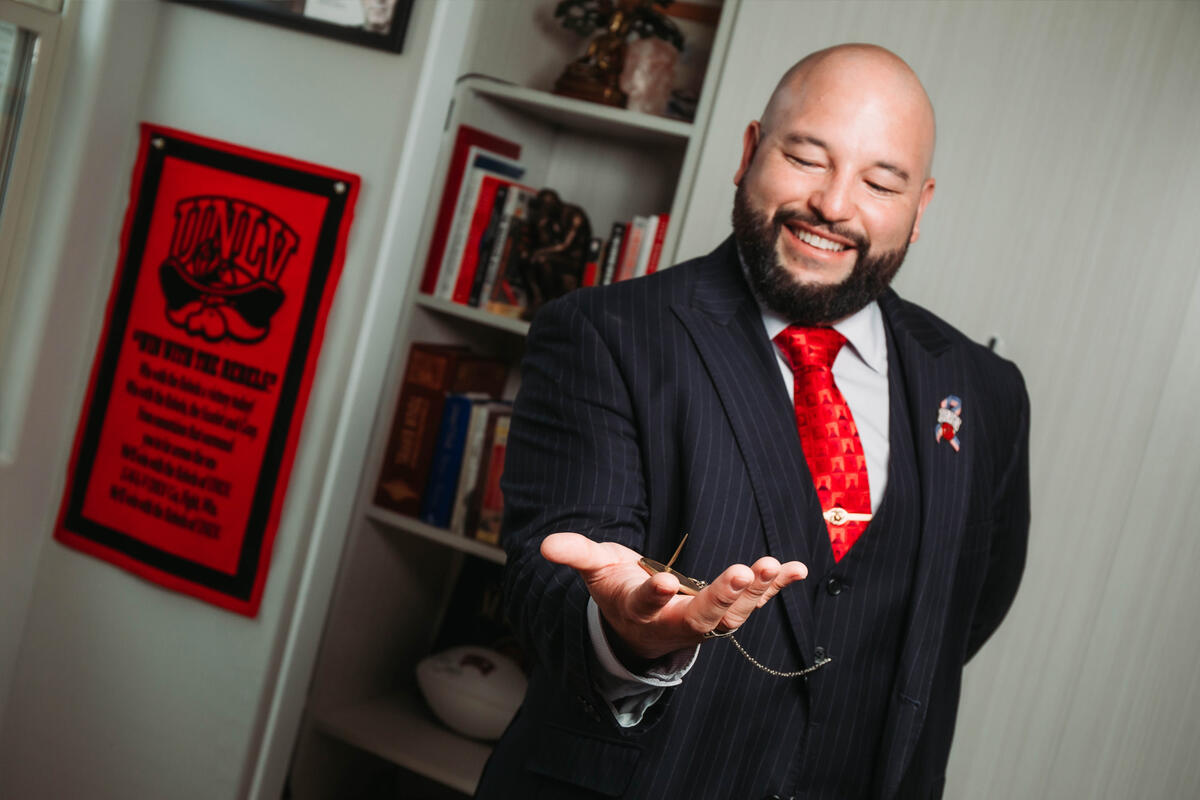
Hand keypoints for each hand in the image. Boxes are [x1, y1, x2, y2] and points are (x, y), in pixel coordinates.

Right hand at [541, 532, 807, 661]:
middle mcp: (675, 622)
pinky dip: (776, 587)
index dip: (653, 594)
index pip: (645, 604)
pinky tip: (797, 568)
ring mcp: (705, 621)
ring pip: (733, 614)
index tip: (665, 582)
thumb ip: (575, 555)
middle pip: (700, 616)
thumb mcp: (594, 570)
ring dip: (756, 592)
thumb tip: (544, 545)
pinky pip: (755, 602)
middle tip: (738, 574)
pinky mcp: (727, 611)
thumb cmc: (616, 589)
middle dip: (720, 597)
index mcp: (638, 609)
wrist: (639, 627)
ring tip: (774, 566)